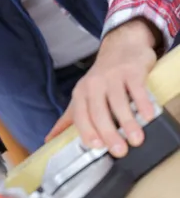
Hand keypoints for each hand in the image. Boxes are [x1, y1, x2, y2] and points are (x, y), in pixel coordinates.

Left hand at [46, 19, 158, 156]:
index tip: (97, 147)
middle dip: (108, 132)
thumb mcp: (82, 95)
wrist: (121, 47)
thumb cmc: (101, 78)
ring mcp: (113, 76)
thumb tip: (50, 139)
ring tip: (136, 139)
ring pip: (119, 102)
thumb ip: (69, 118)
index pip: (80, 115)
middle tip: (120, 151)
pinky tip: (148, 117)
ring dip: (128, 122)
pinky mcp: (132, 71)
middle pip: (99, 111)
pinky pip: (137, 89)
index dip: (88, 131)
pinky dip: (142, 104)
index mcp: (80, 93)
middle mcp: (94, 84)